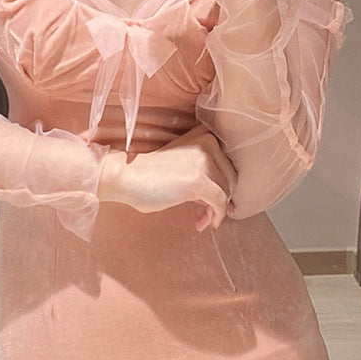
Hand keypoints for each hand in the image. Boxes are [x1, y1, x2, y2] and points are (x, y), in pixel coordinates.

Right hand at [97, 124, 237, 231]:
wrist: (127, 176)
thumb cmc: (151, 174)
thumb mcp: (185, 164)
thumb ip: (206, 173)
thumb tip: (229, 200)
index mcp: (205, 135)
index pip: (228, 163)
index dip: (224, 184)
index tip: (213, 202)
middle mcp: (208, 143)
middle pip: (232, 178)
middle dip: (222, 199)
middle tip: (207, 214)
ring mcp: (205, 161)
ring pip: (227, 191)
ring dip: (216, 210)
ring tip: (202, 220)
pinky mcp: (200, 181)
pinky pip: (220, 202)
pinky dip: (216, 216)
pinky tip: (204, 223)